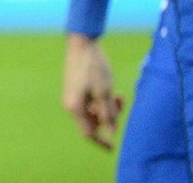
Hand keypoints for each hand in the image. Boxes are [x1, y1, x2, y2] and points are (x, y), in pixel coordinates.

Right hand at [62, 34, 122, 149]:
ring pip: (93, 112)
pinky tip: (111, 92)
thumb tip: (111, 133)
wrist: (81, 44)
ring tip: (119, 96)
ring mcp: (72, 97)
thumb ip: (108, 114)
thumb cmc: (94, 68)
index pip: (88, 133)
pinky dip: (101, 102)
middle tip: (122, 103)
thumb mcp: (105, 92)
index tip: (114, 148)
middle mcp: (71, 105)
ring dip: (107, 109)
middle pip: (92, 122)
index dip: (102, 142)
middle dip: (109, 118)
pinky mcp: (75, 89)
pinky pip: (90, 103)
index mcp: (75, 107)